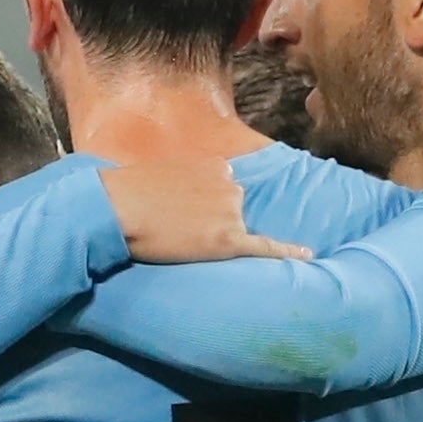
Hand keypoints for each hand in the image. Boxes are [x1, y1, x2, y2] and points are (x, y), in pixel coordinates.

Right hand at [100, 157, 310, 266]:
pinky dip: (288, 252)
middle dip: (210, 219)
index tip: (185, 210)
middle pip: (232, 208)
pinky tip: (306, 256)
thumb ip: (181, 179)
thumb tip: (175, 195)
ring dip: (213, 237)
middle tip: (174, 229)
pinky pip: (264, 247)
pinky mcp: (227, 240)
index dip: (204, 203)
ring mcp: (231, 212)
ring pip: (234, 229)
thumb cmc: (127, 192)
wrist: (116, 210)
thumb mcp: (160, 171)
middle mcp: (230, 185)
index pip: (223, 188)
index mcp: (216, 165)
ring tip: (177, 240)